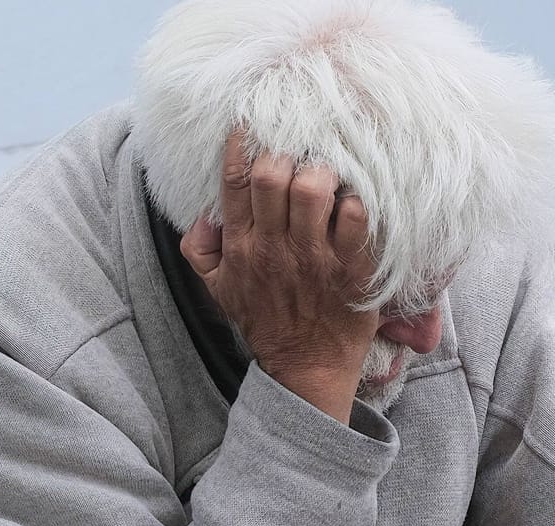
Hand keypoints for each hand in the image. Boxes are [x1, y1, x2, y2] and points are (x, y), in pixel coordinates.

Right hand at [180, 130, 379, 422]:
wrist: (305, 370)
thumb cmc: (266, 323)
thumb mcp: (219, 291)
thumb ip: (200, 252)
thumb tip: (199, 218)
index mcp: (242, 247)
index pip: (236, 183)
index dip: (242, 146)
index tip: (250, 127)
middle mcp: (275, 248)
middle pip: (274, 176)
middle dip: (287, 156)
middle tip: (299, 160)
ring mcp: (315, 258)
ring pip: (314, 189)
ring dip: (323, 173)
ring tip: (328, 178)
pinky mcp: (352, 270)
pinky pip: (355, 219)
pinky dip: (356, 202)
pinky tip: (354, 202)